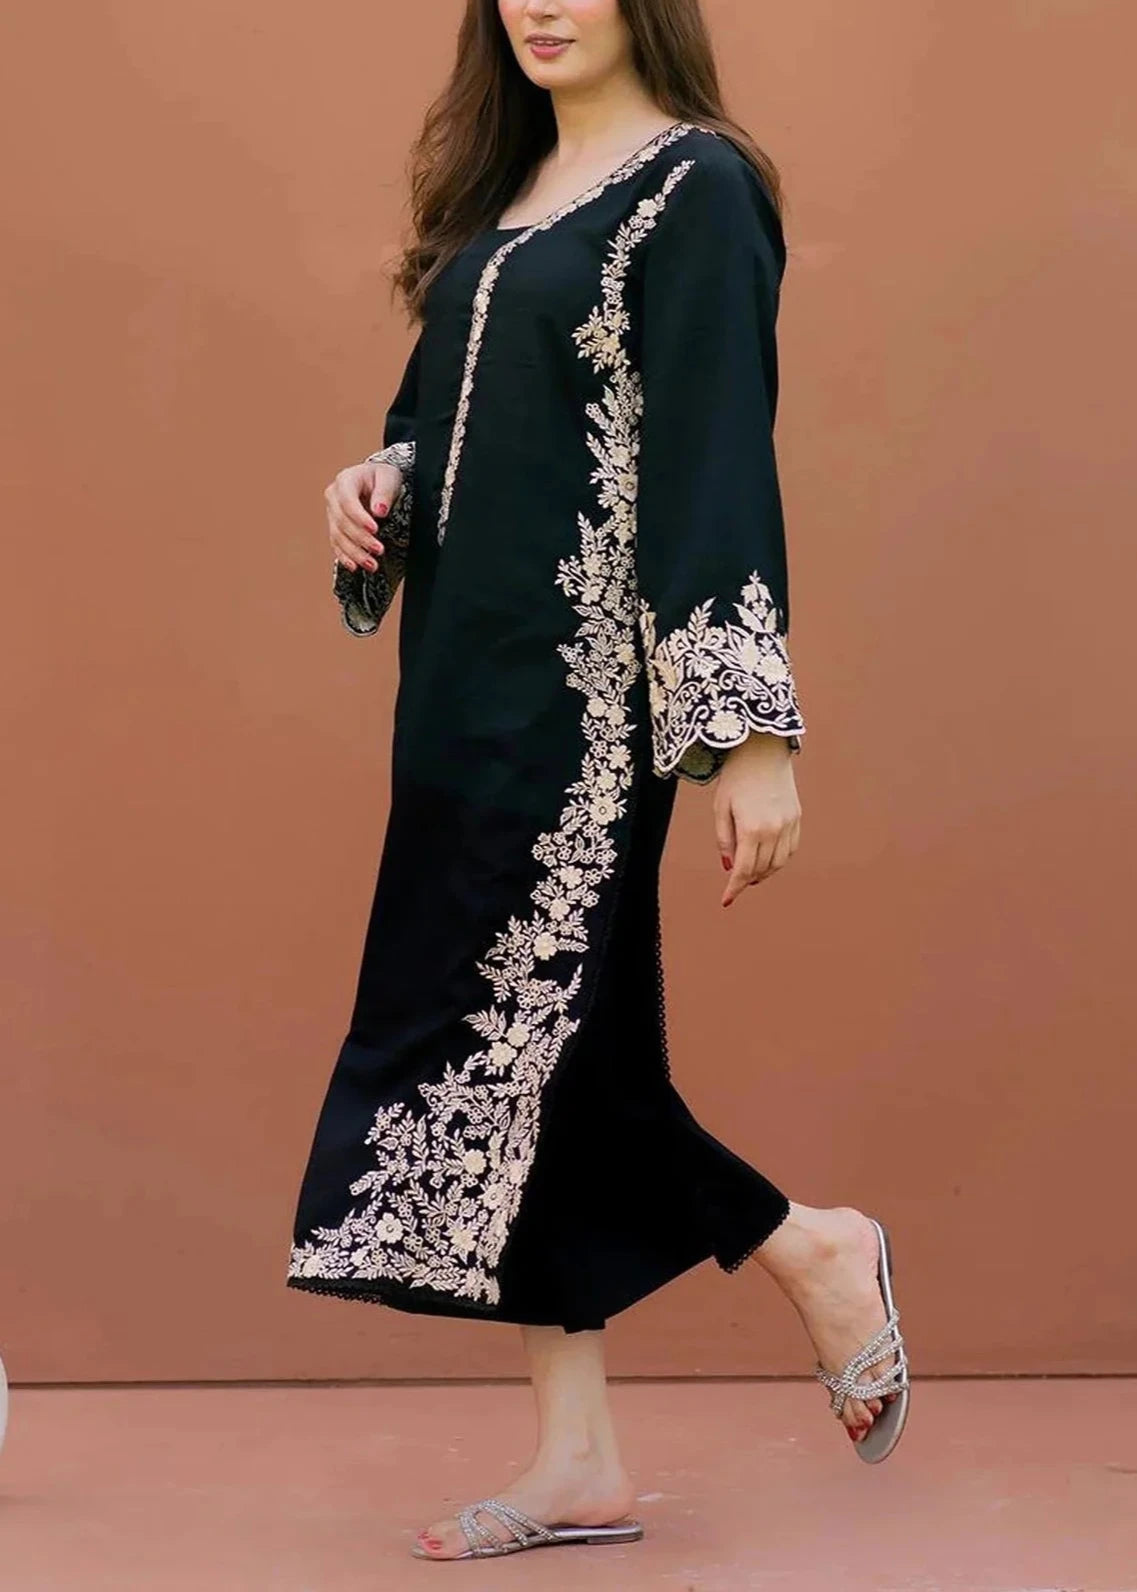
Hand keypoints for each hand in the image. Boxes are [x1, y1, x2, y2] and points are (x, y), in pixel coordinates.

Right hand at [324, 459, 404, 571]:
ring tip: (372, 564)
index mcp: (345, 481)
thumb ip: (384, 493)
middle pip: (342, 522)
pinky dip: (344, 557)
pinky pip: (336, 544)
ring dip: (354, 553)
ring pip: (338, 536)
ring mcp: (332, 513)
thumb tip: (379, 511)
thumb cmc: (383, 477)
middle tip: (379, 550)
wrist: (376, 481)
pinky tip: (355, 566)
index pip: (347, 501)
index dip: (359, 517)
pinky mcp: (335, 527)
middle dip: (360, 539)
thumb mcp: (389, 478)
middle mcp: (334, 497)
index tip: (375, 529)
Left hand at [715, 732, 801, 905]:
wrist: (762, 750)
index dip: (733, 888)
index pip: (743, 869)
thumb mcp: (721, 808)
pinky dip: (779, 859)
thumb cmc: (736, 778)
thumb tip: (728, 867)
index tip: (726, 901)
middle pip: (761, 869)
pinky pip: (790, 849)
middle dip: (747, 880)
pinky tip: (768, 859)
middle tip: (736, 883)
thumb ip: (724, 840)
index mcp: (751, 828)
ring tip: (751, 874)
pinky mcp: (797, 817)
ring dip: (764, 873)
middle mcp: (774, 829)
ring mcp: (789, 824)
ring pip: (778, 862)